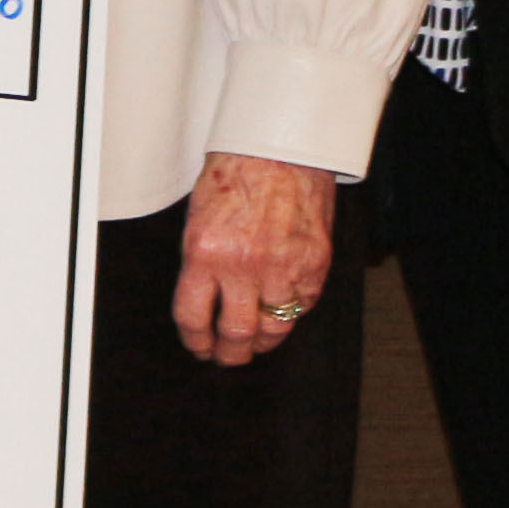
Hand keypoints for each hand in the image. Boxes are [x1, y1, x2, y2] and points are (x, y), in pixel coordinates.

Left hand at [172, 152, 339, 363]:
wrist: (279, 150)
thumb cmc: (234, 176)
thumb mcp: (198, 219)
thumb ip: (201, 264)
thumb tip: (203, 306)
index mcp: (205, 253)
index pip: (193, 317)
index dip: (195, 340)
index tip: (199, 347)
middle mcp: (244, 265)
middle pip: (237, 333)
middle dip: (229, 353)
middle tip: (226, 357)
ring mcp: (283, 267)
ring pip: (274, 327)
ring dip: (262, 342)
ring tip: (255, 344)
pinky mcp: (315, 265)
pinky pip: (302, 306)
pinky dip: (291, 314)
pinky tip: (281, 313)